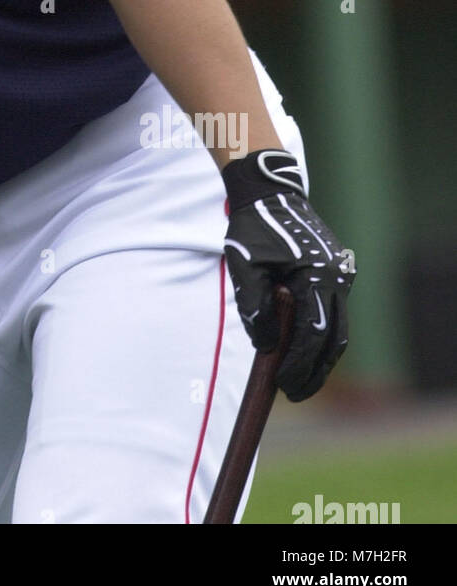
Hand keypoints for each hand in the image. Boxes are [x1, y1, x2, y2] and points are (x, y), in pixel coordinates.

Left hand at [222, 148, 355, 401]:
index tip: (283, 386)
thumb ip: (253, 305)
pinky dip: (321, 336)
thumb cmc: (251, 227)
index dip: (298, 365)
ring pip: (337, 329)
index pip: (312, 334)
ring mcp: (341, 275)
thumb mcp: (243, 265)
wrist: (270, 191)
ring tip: (299, 381)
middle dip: (314, 371)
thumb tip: (266, 346)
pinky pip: (334, 312)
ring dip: (320, 358)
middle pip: (333, 339)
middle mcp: (337, 278)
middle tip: (292, 394)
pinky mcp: (338, 272)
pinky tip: (304, 351)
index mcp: (317, 276)